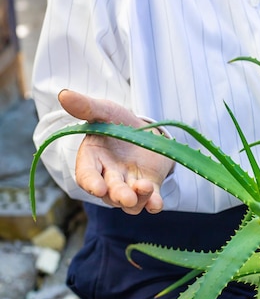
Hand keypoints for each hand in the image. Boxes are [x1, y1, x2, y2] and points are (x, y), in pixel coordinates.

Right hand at [58, 90, 174, 214]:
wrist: (145, 130)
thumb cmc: (118, 122)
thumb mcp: (105, 111)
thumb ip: (87, 107)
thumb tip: (64, 94)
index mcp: (92, 160)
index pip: (86, 176)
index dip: (91, 183)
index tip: (98, 188)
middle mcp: (108, 177)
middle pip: (110, 193)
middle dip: (118, 195)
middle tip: (127, 196)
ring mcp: (129, 185)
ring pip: (130, 202)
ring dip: (138, 199)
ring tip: (146, 187)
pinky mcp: (150, 187)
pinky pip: (150, 201)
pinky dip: (153, 204)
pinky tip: (157, 203)